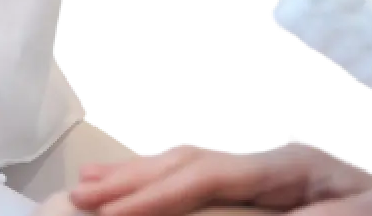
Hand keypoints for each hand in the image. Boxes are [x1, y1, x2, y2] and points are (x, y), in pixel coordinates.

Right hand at [66, 139, 371, 214]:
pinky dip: (170, 184)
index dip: (159, 193)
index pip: (210, 175)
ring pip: (193, 167)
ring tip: (92, 187)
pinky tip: (141, 190)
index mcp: (291, 165)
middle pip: (192, 162)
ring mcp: (271, 172)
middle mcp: (274, 160)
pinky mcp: (272, 189)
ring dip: (142, 178)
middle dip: (135, 181)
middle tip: (80, 198)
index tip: (112, 212)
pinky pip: (210, 183)